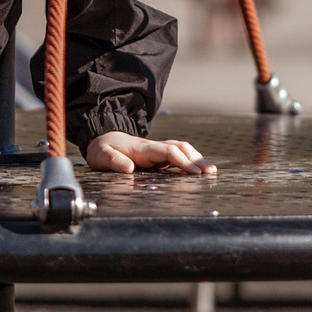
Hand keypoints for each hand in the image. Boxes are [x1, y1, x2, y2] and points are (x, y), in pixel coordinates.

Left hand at [84, 130, 216, 175]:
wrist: (101, 138)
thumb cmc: (102, 149)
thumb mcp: (101, 156)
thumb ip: (114, 161)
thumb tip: (129, 168)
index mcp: (143, 149)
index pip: (168, 151)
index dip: (183, 161)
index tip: (194, 173)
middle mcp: (154, 147)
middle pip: (181, 148)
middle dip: (197, 160)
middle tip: (210, 174)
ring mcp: (157, 151)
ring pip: (182, 150)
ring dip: (197, 159)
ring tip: (210, 172)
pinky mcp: (157, 156)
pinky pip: (177, 155)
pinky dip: (190, 161)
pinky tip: (198, 171)